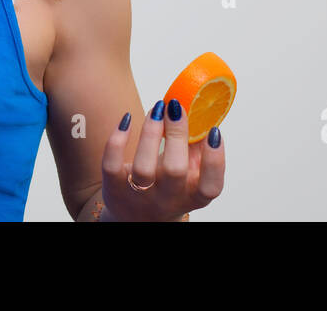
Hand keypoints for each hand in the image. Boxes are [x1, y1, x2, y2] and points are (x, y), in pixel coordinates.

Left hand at [100, 99, 224, 220]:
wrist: (133, 218)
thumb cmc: (166, 185)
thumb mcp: (187, 174)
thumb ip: (197, 148)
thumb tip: (201, 110)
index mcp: (192, 196)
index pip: (210, 187)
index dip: (215, 161)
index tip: (214, 131)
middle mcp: (167, 200)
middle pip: (174, 171)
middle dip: (177, 134)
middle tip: (175, 107)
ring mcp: (139, 196)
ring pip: (143, 168)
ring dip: (150, 133)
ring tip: (156, 109)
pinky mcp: (113, 189)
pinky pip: (111, 165)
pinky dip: (117, 140)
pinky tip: (127, 119)